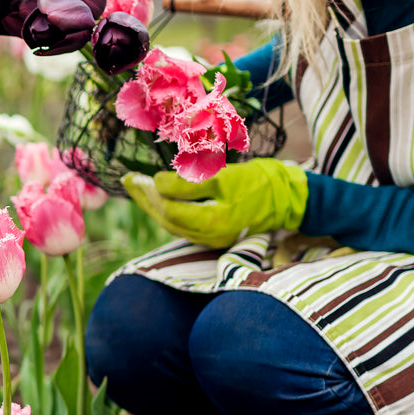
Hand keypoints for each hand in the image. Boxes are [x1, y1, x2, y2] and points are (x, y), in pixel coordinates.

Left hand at [122, 158, 308, 247]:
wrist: (285, 198)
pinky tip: (157, 199)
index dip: (155, 192)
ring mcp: (211, 239)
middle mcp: (209, 237)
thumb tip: (159, 183)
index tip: (148, 175)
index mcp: (214, 222)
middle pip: (166, 219)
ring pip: (171, 224)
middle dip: (146, 199)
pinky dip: (166, 212)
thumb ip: (190, 182)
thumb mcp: (224, 176)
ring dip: (152, 206)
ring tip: (137, 187)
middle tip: (129, 180)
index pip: (171, 210)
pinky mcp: (212, 236)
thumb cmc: (257, 182)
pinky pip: (181, 226)